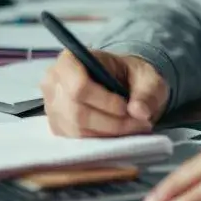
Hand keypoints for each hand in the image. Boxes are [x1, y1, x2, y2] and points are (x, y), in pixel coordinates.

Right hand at [40, 50, 168, 137]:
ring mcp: (52, 106)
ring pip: (77, 128)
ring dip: (109, 133)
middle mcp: (54, 82)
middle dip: (111, 121)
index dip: (104, 100)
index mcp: (71, 60)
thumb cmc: (131, 75)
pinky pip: (76, 140)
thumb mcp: (147, 77)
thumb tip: (139, 111)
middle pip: (77, 111)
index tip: (126, 106)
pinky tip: (118, 133)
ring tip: (134, 127)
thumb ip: (147, 92)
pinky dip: (101, 139)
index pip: (78, 85)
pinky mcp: (58, 126)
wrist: (123, 85)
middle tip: (138, 122)